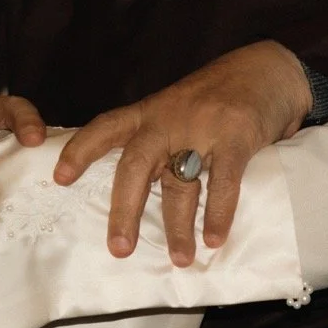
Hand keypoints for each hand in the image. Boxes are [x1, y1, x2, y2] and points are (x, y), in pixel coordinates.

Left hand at [54, 40, 311, 266]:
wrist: (266, 68)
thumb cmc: (215, 98)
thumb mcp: (174, 109)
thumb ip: (154, 140)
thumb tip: (129, 190)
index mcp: (148, 113)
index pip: (105, 127)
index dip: (80, 150)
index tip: (60, 178)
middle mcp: (168, 119)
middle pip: (135, 165)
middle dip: (124, 209)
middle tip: (119, 249)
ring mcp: (202, 127)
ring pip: (180, 182)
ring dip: (178, 225)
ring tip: (179, 259)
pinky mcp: (237, 136)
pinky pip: (223, 180)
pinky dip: (218, 213)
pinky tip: (214, 239)